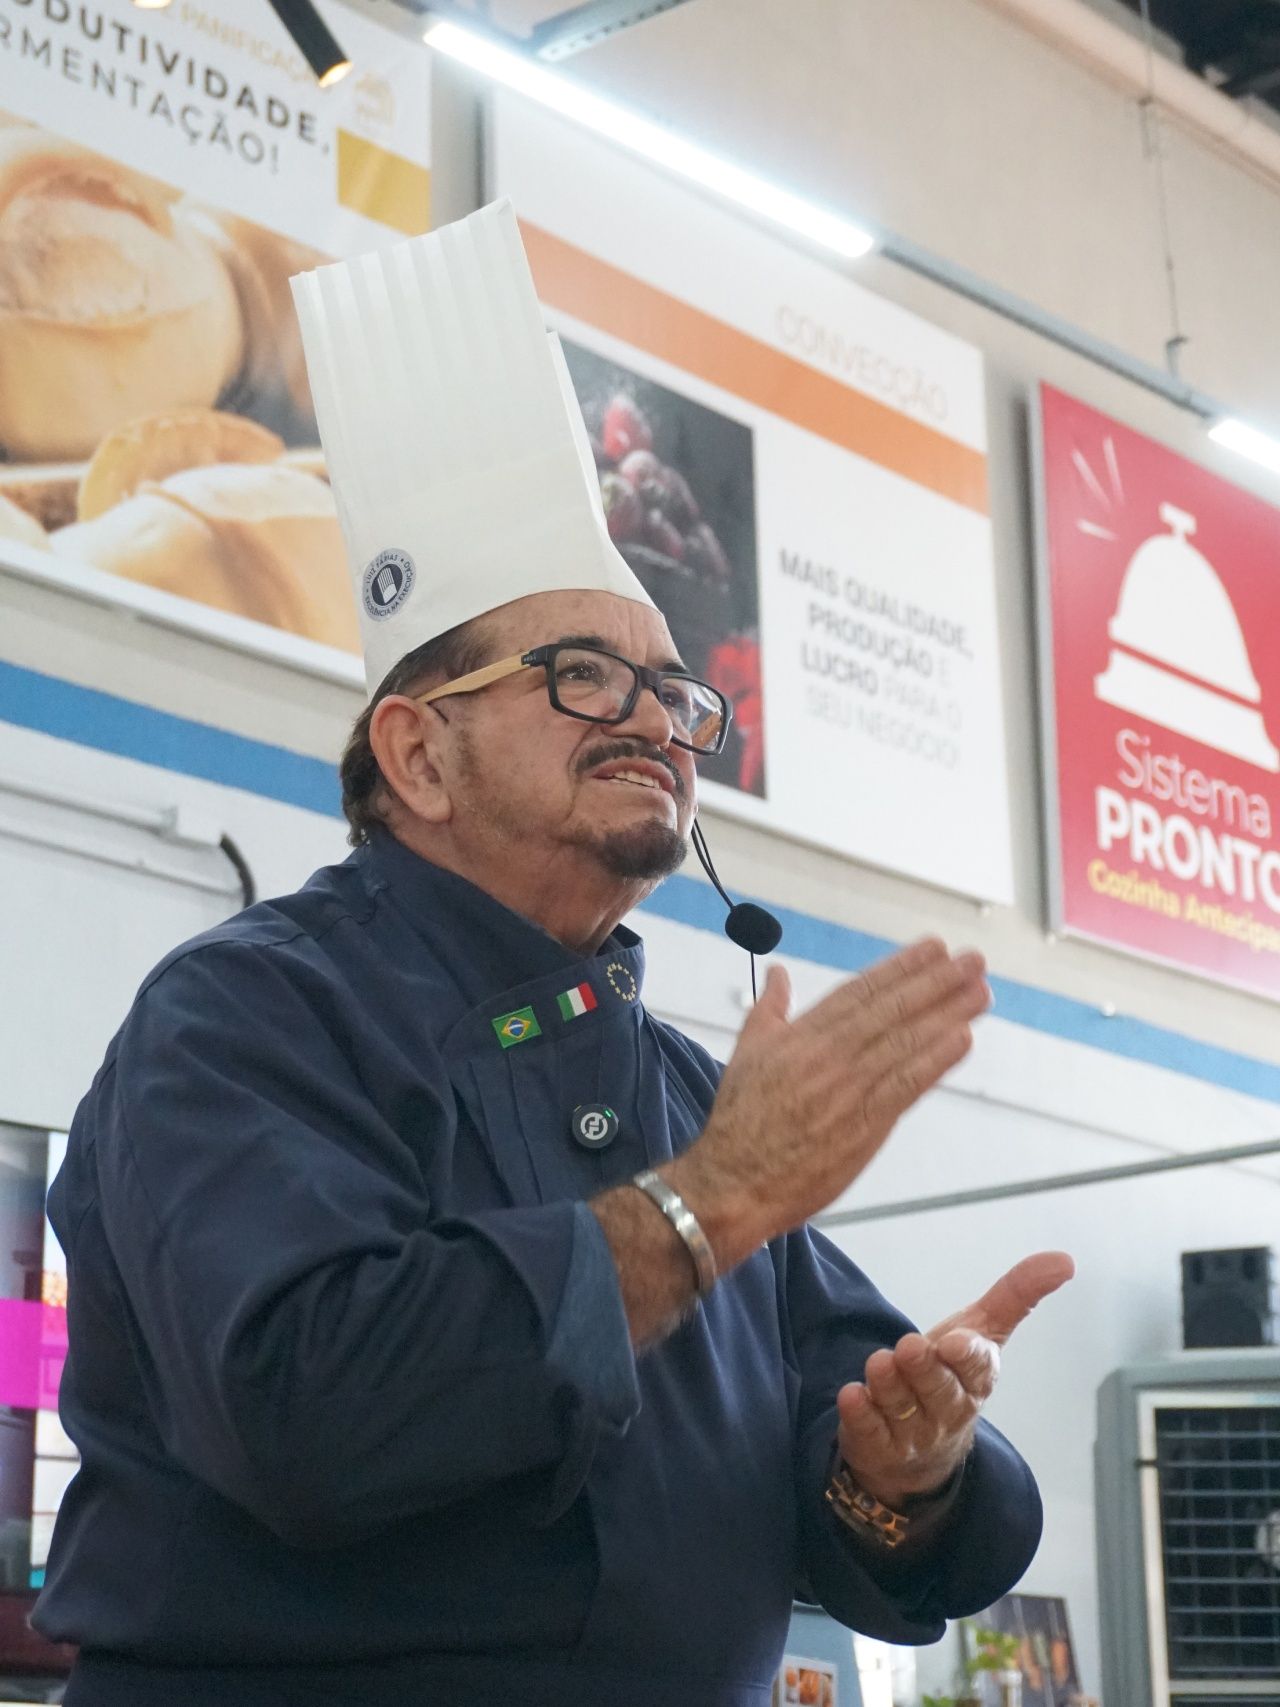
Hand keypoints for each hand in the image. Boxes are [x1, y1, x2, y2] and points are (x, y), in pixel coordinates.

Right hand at [667, 939, 989, 1267]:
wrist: (734, 1181)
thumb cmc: (739, 1123)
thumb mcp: (746, 1053)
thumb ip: (768, 1010)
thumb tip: (777, 975)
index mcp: (801, 1036)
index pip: (860, 991)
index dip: (900, 967)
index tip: (932, 949)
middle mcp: (828, 1056)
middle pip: (891, 1009)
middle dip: (935, 981)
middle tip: (971, 960)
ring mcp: (848, 1090)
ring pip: (905, 1042)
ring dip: (947, 1014)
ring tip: (979, 991)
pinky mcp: (864, 1126)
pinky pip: (907, 1085)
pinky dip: (936, 1060)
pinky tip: (962, 1039)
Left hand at [835, 1251, 1074, 1505]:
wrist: (920, 1452)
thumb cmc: (952, 1374)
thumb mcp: (982, 1331)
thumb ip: (1017, 1294)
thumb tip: (1066, 1259)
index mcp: (976, 1380)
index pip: (978, 1369)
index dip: (968, 1357)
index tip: (956, 1343)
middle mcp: (948, 1410)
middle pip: (938, 1390)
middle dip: (926, 1370)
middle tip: (910, 1348)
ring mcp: (913, 1433)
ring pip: (901, 1409)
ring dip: (889, 1386)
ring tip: (879, 1363)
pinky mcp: (877, 1446)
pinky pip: (869, 1431)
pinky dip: (860, 1414)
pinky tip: (852, 1395)